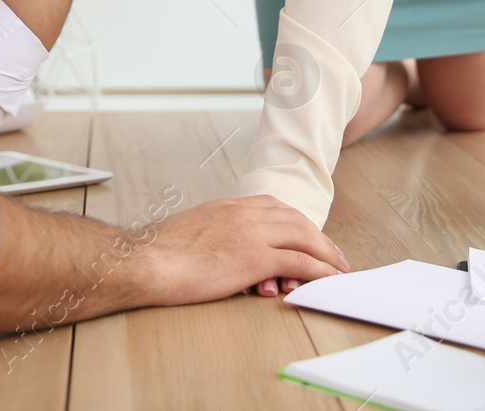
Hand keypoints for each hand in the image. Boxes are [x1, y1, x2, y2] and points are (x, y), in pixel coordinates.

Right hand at [141, 195, 346, 306]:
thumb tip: (210, 247)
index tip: (306, 234)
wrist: (146, 260)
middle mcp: (243, 214)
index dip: (295, 221)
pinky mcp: (254, 258)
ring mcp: (251, 234)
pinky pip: (299, 261)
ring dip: (326, 252)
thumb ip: (207, 233)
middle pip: (294, 219)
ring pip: (303, 236)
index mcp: (227, 206)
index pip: (272, 206)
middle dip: (318, 236)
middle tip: (332, 253)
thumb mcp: (187, 231)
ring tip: (338, 267)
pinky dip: (319, 268)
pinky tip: (328, 277)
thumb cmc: (156, 253)